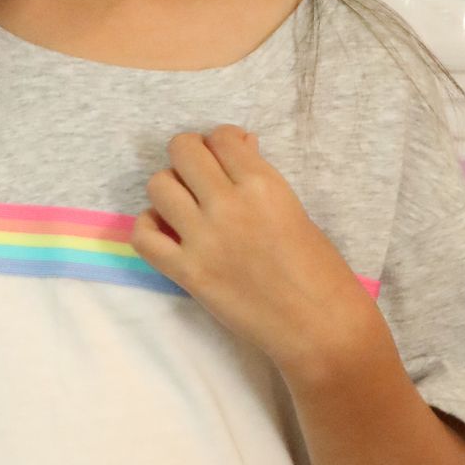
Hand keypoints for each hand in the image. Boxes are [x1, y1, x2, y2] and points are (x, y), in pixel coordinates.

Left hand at [133, 126, 375, 379]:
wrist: (320, 328)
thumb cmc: (321, 270)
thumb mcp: (295, 209)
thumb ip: (261, 178)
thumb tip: (239, 146)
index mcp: (264, 185)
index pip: (221, 137)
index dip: (221, 142)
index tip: (226, 158)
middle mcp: (229, 205)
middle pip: (182, 150)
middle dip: (190, 155)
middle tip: (201, 175)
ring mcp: (204, 239)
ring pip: (158, 186)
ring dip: (170, 189)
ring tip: (185, 205)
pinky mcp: (188, 273)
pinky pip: (143, 236)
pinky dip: (149, 227)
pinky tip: (168, 232)